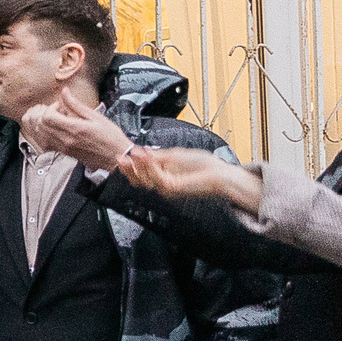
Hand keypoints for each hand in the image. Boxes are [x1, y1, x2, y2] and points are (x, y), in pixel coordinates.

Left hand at [20, 89, 133, 171]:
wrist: (117, 158)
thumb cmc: (111, 136)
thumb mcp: (96, 117)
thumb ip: (76, 105)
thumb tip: (64, 91)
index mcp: (75, 129)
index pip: (47, 117)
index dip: (50, 108)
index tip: (60, 106)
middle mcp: (66, 140)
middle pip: (41, 125)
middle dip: (47, 114)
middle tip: (59, 112)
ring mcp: (64, 148)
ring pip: (41, 134)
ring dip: (45, 124)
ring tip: (58, 120)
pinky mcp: (65, 153)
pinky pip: (46, 144)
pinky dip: (46, 135)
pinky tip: (57, 130)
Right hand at [121, 146, 263, 212]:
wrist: (220, 173)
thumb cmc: (202, 164)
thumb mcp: (174, 155)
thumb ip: (157, 156)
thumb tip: (139, 152)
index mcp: (162, 178)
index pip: (140, 175)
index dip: (130, 166)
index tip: (124, 155)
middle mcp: (162, 185)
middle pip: (138, 181)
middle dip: (128, 169)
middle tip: (121, 158)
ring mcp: (167, 188)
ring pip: (145, 180)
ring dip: (138, 165)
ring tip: (134, 152)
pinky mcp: (173, 188)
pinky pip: (156, 177)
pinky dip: (149, 165)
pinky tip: (145, 155)